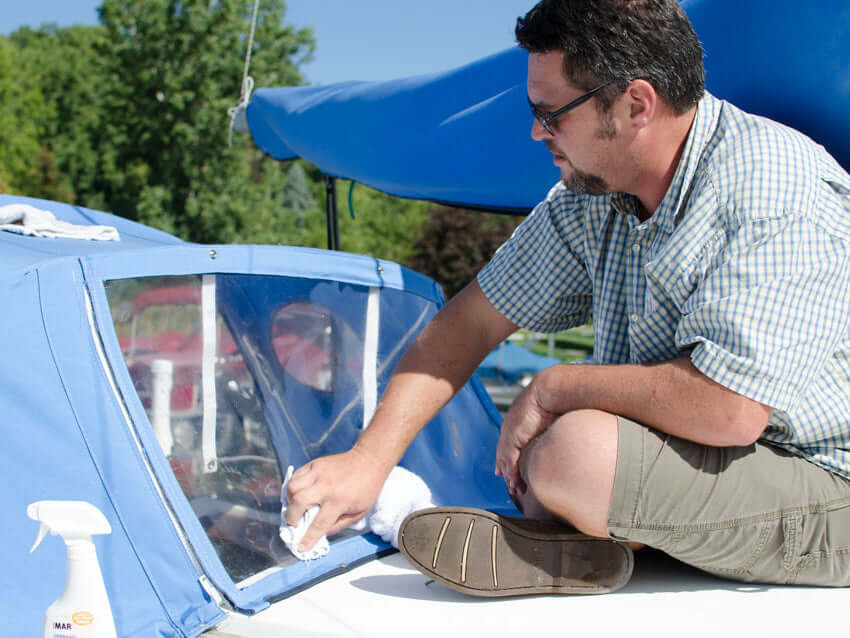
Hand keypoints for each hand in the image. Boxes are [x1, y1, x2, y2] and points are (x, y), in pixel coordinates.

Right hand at [284, 447, 389, 551]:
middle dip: (291, 517)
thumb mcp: (359, 512)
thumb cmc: (367, 488)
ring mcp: (319, 472)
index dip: (308, 539)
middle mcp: (326, 486)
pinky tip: (299, 492)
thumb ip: (339, 525)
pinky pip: (296, 475)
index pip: (318, 524)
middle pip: (298, 502)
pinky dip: (293, 486)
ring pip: (293, 486)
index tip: (300, 547)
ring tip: (296, 506)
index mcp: (339, 501)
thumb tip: (321, 534)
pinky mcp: (315, 463)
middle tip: (295, 523)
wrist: (369, 461)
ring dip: (289, 500)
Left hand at [494, 371, 559, 496]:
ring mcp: (509, 432)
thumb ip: (555, 426)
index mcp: (518, 419)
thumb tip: (568, 431)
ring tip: (516, 489)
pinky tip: (515, 483)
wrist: (551, 390)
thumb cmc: (557, 398)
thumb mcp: (554, 416)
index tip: (508, 468)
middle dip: (507, 469)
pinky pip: (509, 461)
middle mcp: (510, 426)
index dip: (509, 456)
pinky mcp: (512, 438)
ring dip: (511, 476)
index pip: (510, 442)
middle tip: (511, 484)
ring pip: (505, 460)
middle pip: (504, 453)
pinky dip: (512, 473)